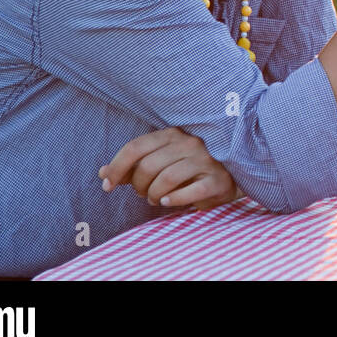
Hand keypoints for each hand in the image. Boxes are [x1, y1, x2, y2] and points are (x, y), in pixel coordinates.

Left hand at [99, 127, 239, 210]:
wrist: (234, 174)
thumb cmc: (191, 169)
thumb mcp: (162, 161)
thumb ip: (133, 167)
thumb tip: (102, 174)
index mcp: (173, 134)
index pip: (135, 147)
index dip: (116, 168)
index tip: (107, 186)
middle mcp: (190, 143)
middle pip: (147, 166)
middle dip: (138, 186)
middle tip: (143, 194)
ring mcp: (206, 160)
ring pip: (166, 179)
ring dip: (153, 195)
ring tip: (156, 199)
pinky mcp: (217, 180)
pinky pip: (189, 192)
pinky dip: (173, 199)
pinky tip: (167, 202)